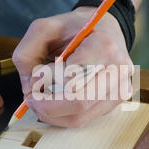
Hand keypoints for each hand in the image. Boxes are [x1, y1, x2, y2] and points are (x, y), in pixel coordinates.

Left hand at [12, 6, 133, 127]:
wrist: (105, 30)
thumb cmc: (76, 29)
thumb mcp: (45, 28)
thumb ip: (27, 52)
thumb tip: (28, 88)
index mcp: (104, 46)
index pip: (71, 75)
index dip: (46, 81)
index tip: (33, 78)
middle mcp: (118, 70)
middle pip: (78, 102)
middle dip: (47, 106)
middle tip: (31, 98)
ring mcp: (120, 89)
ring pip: (79, 117)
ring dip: (52, 114)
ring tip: (41, 101)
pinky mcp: (116, 102)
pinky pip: (84, 120)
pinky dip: (63, 116)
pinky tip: (56, 103)